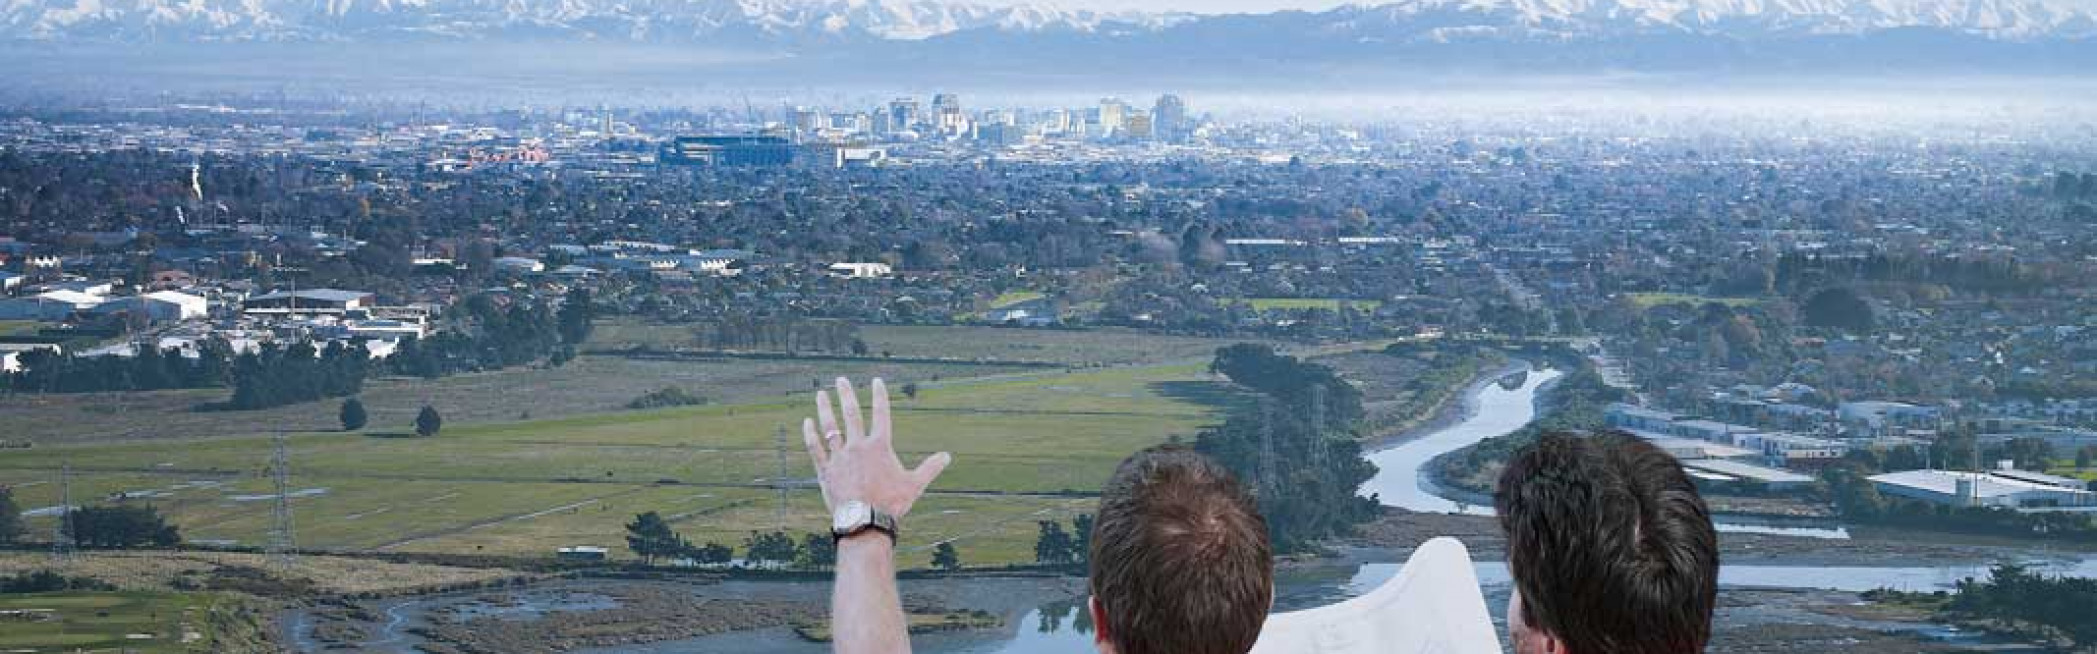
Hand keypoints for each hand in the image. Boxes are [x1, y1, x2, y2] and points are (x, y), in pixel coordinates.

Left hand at [803, 377, 951, 518]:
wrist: (865, 522)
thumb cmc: (892, 503)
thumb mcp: (915, 484)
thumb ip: (930, 468)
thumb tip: (947, 456)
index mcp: (879, 446)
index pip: (881, 413)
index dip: (879, 395)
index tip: (876, 380)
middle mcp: (858, 446)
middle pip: (851, 414)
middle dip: (846, 394)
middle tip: (841, 380)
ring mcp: (839, 457)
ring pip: (830, 427)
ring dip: (825, 409)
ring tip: (821, 394)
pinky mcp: (826, 471)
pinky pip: (816, 448)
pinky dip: (811, 435)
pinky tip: (807, 422)